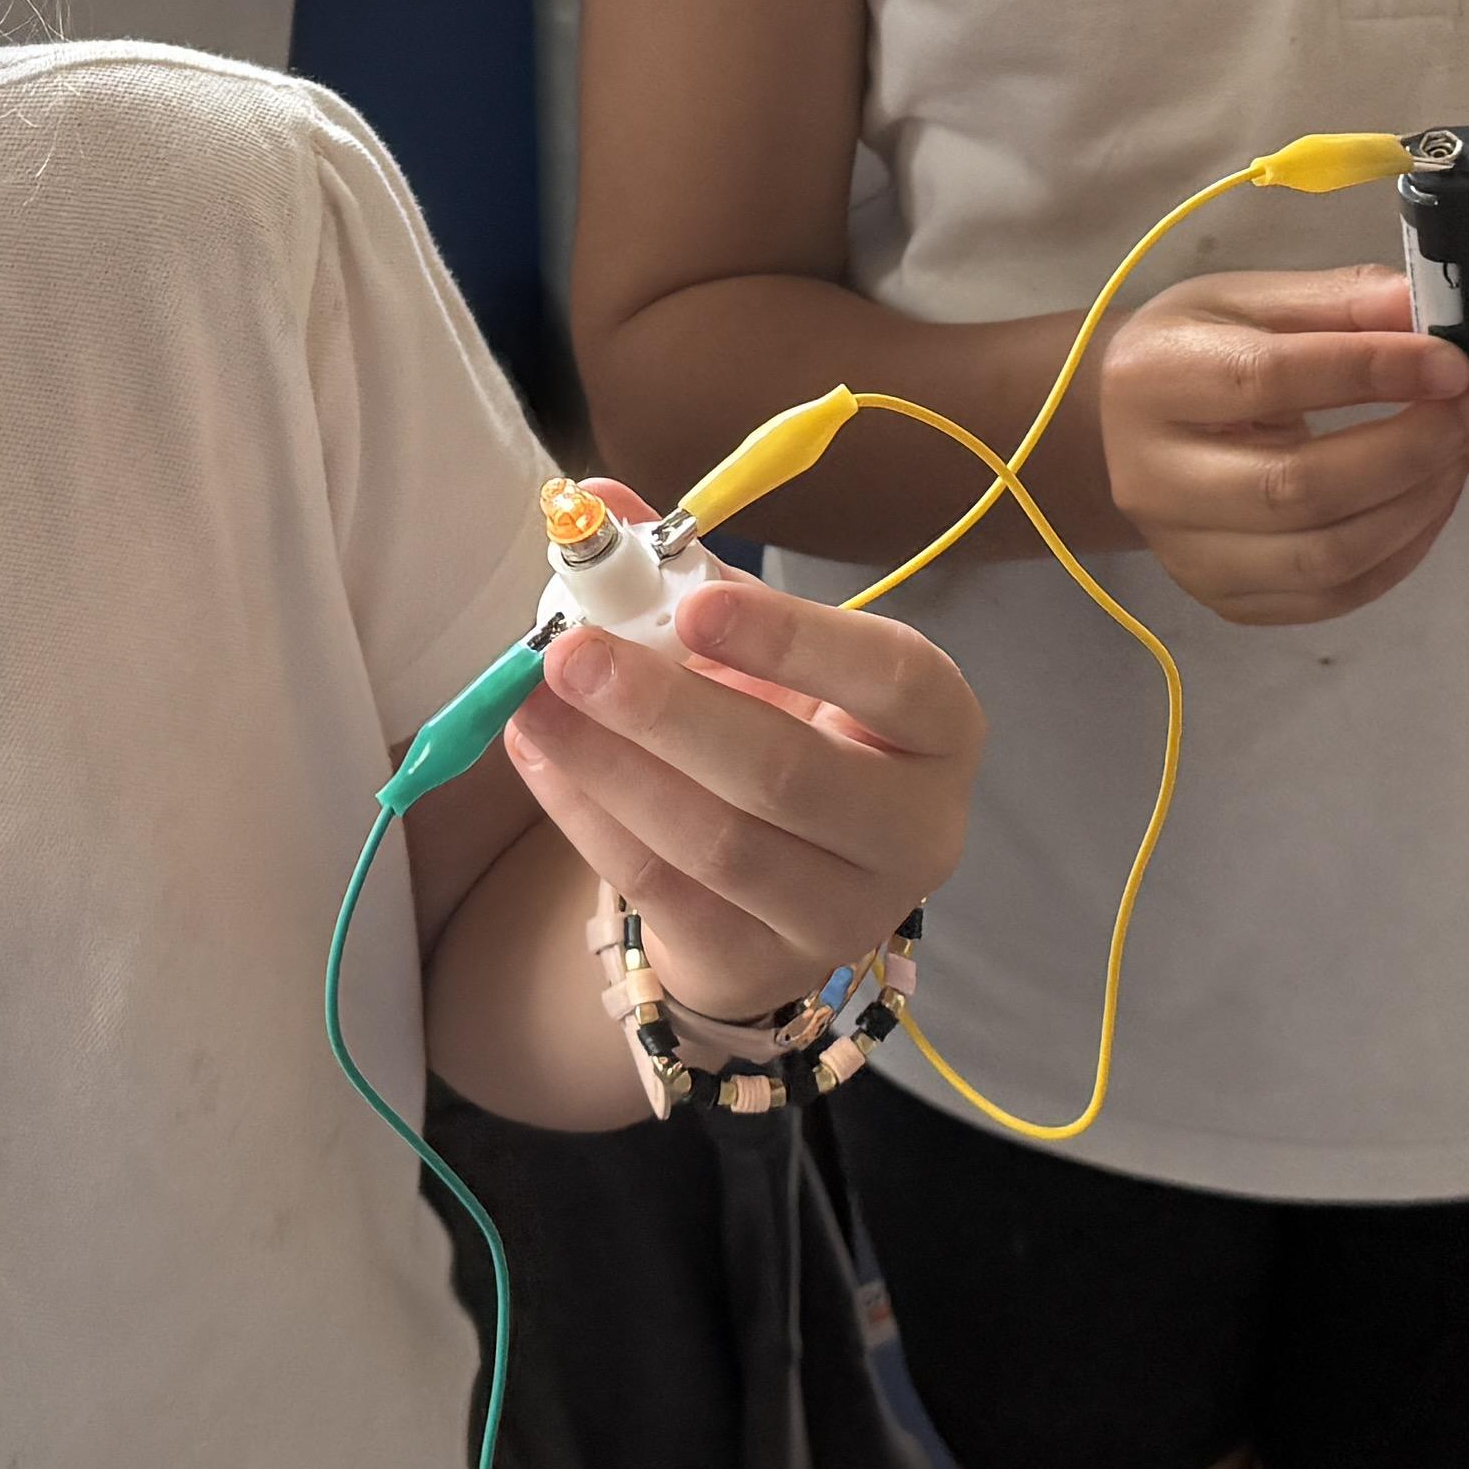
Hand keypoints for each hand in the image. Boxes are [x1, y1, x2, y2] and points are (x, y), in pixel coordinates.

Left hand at [499, 487, 979, 1021]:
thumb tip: (597, 501)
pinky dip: (590, 819)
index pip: (890, 679)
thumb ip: (692, 579)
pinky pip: (664, 892)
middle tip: (570, 653)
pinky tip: (537, 759)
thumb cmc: (785, 729)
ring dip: (609, 767)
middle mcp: (916, 830)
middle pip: (788, 774)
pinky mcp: (764, 967)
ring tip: (530, 703)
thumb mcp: (762, 652)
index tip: (691, 606)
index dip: (792, 641)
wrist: (779, 884)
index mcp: (938, 728)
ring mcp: (845, 913)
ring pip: (717, 844)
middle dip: (666, 710)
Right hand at [1093, 268, 1468, 626]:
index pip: (1266, 381)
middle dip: (1410, 451)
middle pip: (1297, 488)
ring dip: (1418, 505)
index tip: (1452, 362)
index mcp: (1154, 382)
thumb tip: (1428, 310)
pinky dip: (1401, 552)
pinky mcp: (1224, 598)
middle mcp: (1155, 480)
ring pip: (1324, 558)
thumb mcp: (1250, 300)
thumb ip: (1340, 303)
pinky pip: (1332, 595)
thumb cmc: (1196, 350)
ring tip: (1461, 451)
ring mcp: (1187, 554)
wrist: (1122, 429)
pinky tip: (1430, 498)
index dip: (1370, 372)